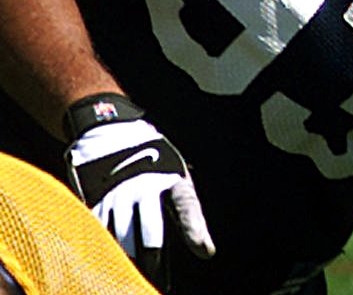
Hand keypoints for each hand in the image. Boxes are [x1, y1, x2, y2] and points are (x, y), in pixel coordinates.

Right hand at [64, 94, 215, 284]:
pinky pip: (99, 232)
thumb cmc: (151, 154)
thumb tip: (204, 248)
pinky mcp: (93, 200)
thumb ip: (182, 204)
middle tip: (157, 285)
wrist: (108, 128)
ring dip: (126, 263)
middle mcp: (144, 187)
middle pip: (151, 235)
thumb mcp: (175, 169)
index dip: (195, 229)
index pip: (187, 207)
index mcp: (171, 177)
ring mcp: (116, 195)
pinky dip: (103, 250)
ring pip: (122, 240)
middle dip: (155, 264)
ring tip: (129, 281)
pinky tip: (105, 264)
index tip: (205, 251)